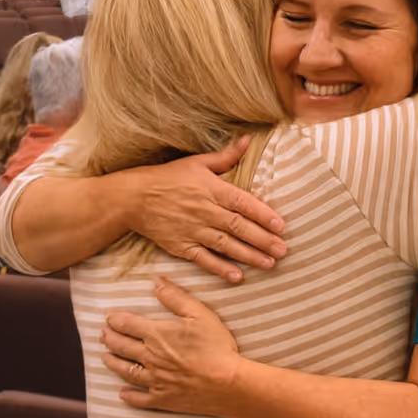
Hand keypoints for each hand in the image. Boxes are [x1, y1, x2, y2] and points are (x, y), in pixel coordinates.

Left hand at [101, 277, 240, 416]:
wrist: (227, 383)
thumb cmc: (216, 346)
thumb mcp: (199, 314)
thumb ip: (176, 297)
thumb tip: (157, 281)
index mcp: (157, 335)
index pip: (128, 325)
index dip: (115, 319)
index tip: (108, 316)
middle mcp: (150, 357)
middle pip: (122, 347)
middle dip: (109, 338)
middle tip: (102, 334)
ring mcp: (155, 380)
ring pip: (126, 371)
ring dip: (113, 363)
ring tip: (104, 357)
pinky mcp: (163, 399)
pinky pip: (140, 399)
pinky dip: (129, 396)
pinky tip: (122, 393)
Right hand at [131, 136, 286, 282]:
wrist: (134, 197)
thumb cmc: (169, 177)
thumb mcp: (197, 162)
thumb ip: (226, 156)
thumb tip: (248, 140)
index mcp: (212, 189)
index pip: (243, 203)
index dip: (263, 214)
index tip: (281, 225)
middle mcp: (205, 210)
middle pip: (238, 227)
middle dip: (263, 239)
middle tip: (283, 250)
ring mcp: (193, 230)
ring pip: (226, 245)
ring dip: (249, 256)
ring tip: (269, 263)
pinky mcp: (181, 246)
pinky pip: (204, 259)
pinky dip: (220, 268)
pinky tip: (237, 276)